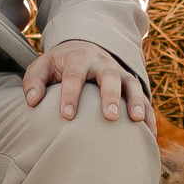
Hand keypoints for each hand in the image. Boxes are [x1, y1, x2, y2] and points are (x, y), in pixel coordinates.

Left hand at [23, 37, 150, 124]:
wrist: (84, 48)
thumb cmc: (59, 65)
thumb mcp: (42, 67)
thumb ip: (34, 81)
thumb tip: (32, 101)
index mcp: (78, 59)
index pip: (74, 76)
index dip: (70, 95)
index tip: (66, 116)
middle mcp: (102, 63)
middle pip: (109, 77)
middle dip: (110, 96)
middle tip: (109, 117)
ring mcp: (119, 73)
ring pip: (132, 84)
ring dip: (136, 101)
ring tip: (137, 120)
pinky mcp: (131, 84)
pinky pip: (144, 98)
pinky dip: (149, 115)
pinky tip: (150, 135)